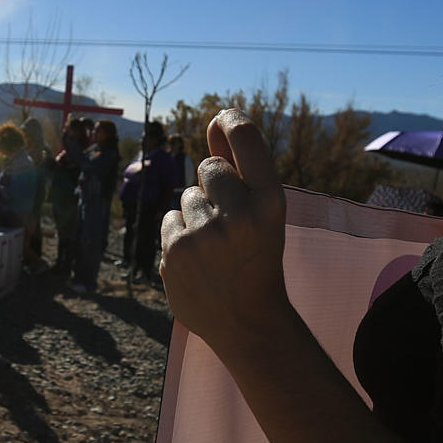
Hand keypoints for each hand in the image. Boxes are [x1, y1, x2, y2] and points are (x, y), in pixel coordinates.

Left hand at [160, 110, 293, 358]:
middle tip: (231, 221)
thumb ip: (243, 169)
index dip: (230, 119)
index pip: (245, 137)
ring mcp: (204, 235)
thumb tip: (217, 119)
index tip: (222, 119)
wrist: (248, 323)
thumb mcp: (266, 214)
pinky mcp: (175, 253)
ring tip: (216, 248)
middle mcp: (240, 214)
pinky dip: (180, 236)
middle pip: (210, 166)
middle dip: (215, 185)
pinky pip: (170, 219)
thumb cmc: (258, 258)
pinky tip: (199, 260)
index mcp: (272, 201)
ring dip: (197, 215)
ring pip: (188, 196)